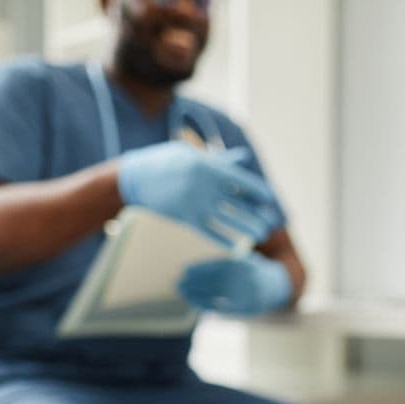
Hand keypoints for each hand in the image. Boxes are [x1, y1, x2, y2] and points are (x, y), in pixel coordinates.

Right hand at [118, 141, 282, 245]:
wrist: (133, 178)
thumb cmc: (166, 162)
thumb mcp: (192, 155)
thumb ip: (220, 160)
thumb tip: (245, 158)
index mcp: (207, 167)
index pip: (241, 181)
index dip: (258, 191)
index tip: (270, 198)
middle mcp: (203, 186)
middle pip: (238, 204)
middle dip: (257, 215)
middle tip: (272, 223)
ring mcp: (193, 204)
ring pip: (227, 220)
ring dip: (247, 229)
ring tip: (261, 235)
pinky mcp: (183, 218)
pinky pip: (208, 232)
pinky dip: (223, 240)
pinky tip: (236, 247)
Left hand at [178, 254, 291, 314]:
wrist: (278, 285)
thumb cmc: (253, 270)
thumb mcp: (242, 259)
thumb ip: (223, 264)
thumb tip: (191, 270)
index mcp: (244, 264)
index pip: (217, 266)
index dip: (199, 269)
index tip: (185, 270)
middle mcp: (247, 278)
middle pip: (215, 281)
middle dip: (195, 283)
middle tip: (179, 284)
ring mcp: (248, 294)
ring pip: (218, 295)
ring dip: (198, 295)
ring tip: (184, 294)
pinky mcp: (249, 307)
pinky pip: (225, 308)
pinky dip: (210, 305)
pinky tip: (197, 303)